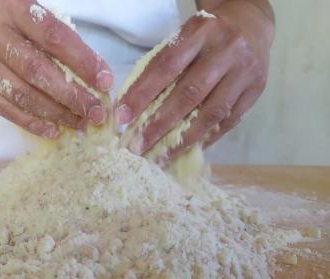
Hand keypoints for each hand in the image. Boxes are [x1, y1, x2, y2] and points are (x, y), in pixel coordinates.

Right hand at [0, 0, 113, 137]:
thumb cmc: (4, 17)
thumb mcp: (28, 11)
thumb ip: (56, 36)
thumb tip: (94, 75)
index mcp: (12, 8)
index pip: (54, 37)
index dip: (83, 61)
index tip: (105, 82)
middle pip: (38, 71)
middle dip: (72, 96)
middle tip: (96, 113)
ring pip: (22, 95)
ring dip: (56, 114)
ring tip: (80, 123)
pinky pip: (6, 109)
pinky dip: (32, 122)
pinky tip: (54, 130)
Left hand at [115, 0, 273, 162]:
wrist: (250, 22)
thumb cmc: (206, 35)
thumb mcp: (183, 38)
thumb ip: (161, 66)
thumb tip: (132, 107)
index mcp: (201, 31)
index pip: (166, 66)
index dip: (142, 93)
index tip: (122, 116)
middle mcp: (226, 50)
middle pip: (188, 94)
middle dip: (158, 124)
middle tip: (137, 146)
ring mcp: (245, 71)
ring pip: (211, 113)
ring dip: (182, 140)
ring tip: (160, 157)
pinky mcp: (256, 90)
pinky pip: (228, 121)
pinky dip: (205, 138)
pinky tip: (186, 149)